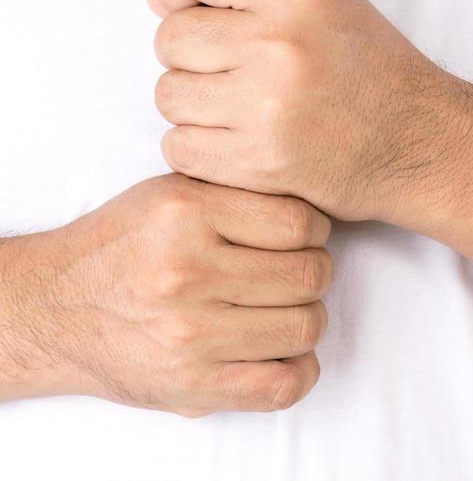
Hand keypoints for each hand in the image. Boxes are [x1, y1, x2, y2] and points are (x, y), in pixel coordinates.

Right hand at [20, 174, 331, 416]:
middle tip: (290, 276)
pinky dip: (299, 371)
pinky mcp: (190, 385)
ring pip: (305, 327)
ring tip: (280, 311)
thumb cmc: (124, 246)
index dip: (314, 231)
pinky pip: (282, 385)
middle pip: (310, 276)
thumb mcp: (175, 191)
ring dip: (305, 319)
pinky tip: (280, 353)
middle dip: (312, 274)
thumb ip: (240, 190)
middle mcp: (186, 273)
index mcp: (187, 215)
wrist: (53, 309)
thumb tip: (316, 205)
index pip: (301, 223)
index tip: (301, 239)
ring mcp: (189, 334)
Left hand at [149, 0, 453, 221]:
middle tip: (227, 64)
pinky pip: (178, 145)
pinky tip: (237, 137)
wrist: (415, 138)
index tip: (175, 0)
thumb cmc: (374, 73)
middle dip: (190, 52)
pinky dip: (198, 145)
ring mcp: (265, 106)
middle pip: (172, 37)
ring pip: (168, 93)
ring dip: (194, 102)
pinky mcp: (255, 160)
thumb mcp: (331, 1)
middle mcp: (279, 45)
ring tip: (238, 105)